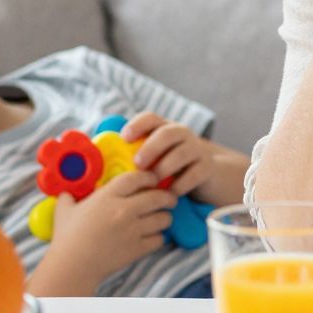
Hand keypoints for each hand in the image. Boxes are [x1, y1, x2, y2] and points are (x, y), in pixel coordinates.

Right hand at [46, 169, 175, 286]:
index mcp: (108, 197)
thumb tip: (67, 192)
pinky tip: (152, 237)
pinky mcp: (138, 249)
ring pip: (163, 218)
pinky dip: (158, 237)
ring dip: (164, 217)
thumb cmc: (67, 238)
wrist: (73, 266)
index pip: (137, 178)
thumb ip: (69, 197)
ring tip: (161, 218)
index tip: (153, 179)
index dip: (149, 176)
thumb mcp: (64, 210)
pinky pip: (159, 239)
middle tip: (169, 198)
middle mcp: (124, 210)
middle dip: (167, 196)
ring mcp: (133, 230)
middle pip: (158, 197)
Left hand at [121, 112, 245, 205]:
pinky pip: (194, 174)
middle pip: (168, 133)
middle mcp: (182, 135)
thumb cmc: (171, 168)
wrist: (208, 177)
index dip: (137, 125)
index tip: (124, 137)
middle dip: (151, 148)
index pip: (151, 118)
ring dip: (165, 168)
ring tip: (153, 182)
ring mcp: (197, 150)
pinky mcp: (207, 167)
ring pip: (182, 153)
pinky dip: (180, 185)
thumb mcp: (156, 158)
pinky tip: (170, 193)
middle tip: (138, 164)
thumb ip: (136, 156)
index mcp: (165, 129)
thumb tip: (103, 161)